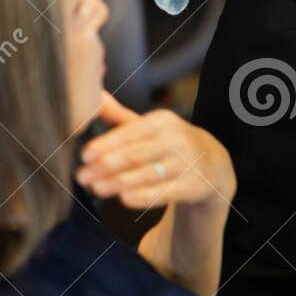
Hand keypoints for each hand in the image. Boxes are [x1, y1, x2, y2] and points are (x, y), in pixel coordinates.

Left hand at [76, 93, 234, 212]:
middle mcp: (177, 139)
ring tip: (97, 188)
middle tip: (83, 176)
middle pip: (135, 154)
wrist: (212, 164)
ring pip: (147, 174)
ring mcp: (188, 163)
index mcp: (163, 121)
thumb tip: (94, 95)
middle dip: (106, 166)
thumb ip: (119, 116)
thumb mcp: (149, 127)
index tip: (84, 155)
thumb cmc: (170, 144)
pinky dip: (143, 196)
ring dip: (118, 183)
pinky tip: (124, 199)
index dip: (105, 144)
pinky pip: (165, 193)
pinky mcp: (194, 186)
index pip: (130, 133)